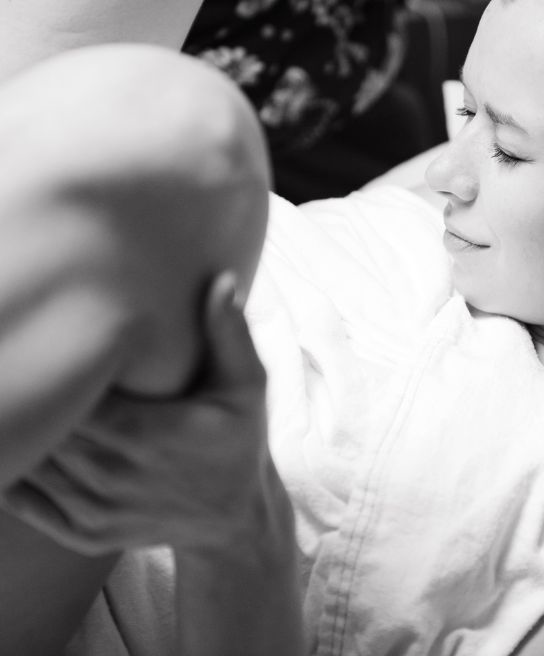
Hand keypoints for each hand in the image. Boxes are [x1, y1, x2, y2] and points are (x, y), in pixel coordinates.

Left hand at [0, 271, 281, 555]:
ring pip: (31, 464)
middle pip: (47, 428)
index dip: (58, 369)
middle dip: (35, 395)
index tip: (55, 340)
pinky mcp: (83, 536)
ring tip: (16, 394)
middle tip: (19, 360)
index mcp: (148, 435)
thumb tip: (221, 281)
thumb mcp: (248, 386)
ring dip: (21, 434)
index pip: (76, 396)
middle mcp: (115, 477)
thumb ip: (230, 333)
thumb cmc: (239, 440)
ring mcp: (97, 512)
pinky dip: (14, 475)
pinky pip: (26, 503)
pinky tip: (15, 443)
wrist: (237, 519)